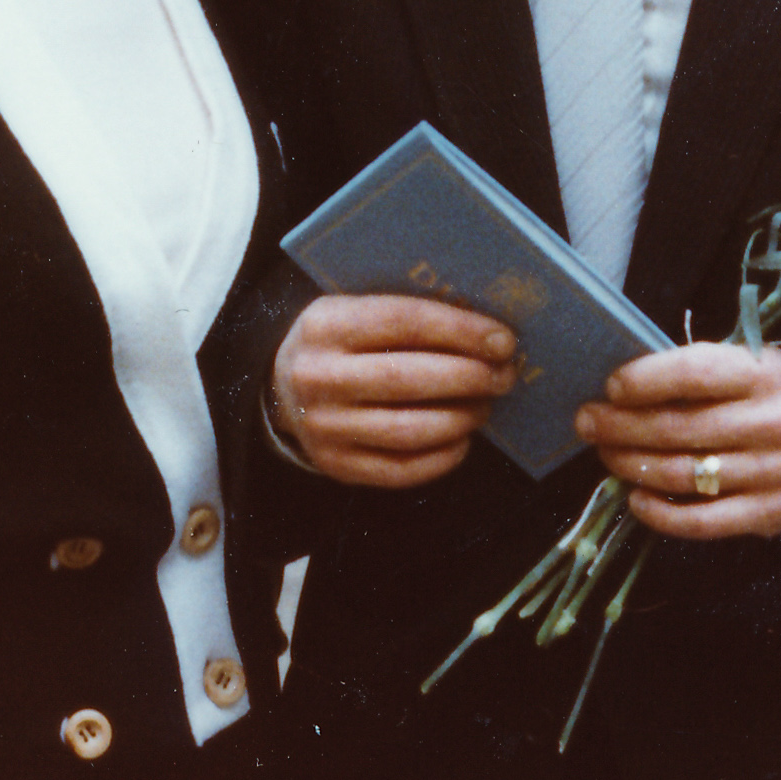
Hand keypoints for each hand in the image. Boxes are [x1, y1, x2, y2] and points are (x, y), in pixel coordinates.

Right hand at [272, 294, 518, 489]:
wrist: (277, 388)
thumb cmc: (338, 342)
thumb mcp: (352, 309)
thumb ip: (404, 315)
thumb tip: (484, 329)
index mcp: (326, 324)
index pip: (403, 322)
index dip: (460, 331)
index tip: (503, 340)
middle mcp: (318, 376)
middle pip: (408, 379)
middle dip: (470, 377)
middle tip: (503, 375)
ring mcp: (324, 427)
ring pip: (408, 430)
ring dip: (461, 417)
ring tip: (485, 405)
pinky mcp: (336, 465)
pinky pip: (401, 470)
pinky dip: (442, 457)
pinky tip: (462, 439)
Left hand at [578, 343, 780, 539]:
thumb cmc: (765, 395)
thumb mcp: (744, 365)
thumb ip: (696, 372)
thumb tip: (619, 390)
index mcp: (766, 373)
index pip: (695, 374)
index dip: (645, 380)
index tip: (611, 388)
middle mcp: (776, 422)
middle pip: (680, 428)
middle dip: (621, 426)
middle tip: (587, 423)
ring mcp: (777, 472)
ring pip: (684, 474)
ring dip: (633, 466)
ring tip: (606, 455)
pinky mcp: (774, 513)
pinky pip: (704, 521)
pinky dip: (661, 514)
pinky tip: (636, 499)